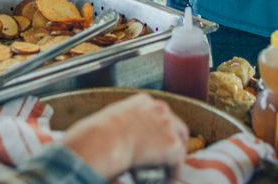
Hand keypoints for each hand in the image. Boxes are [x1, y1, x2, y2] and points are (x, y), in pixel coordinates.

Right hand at [61, 93, 188, 178]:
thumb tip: (115, 139)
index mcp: (144, 102)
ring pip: (178, 144)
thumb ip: (121, 125)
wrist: (105, 139)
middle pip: (177, 126)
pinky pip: (176, 164)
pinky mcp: (173, 145)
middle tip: (165, 156)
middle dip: (173, 141)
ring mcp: (169, 126)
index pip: (159, 114)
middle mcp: (160, 109)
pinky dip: (171, 174)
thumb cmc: (99, 133)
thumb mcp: (111, 120)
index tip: (154, 140)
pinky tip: (164, 181)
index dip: (159, 129)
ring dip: (172, 159)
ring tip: (164, 172)